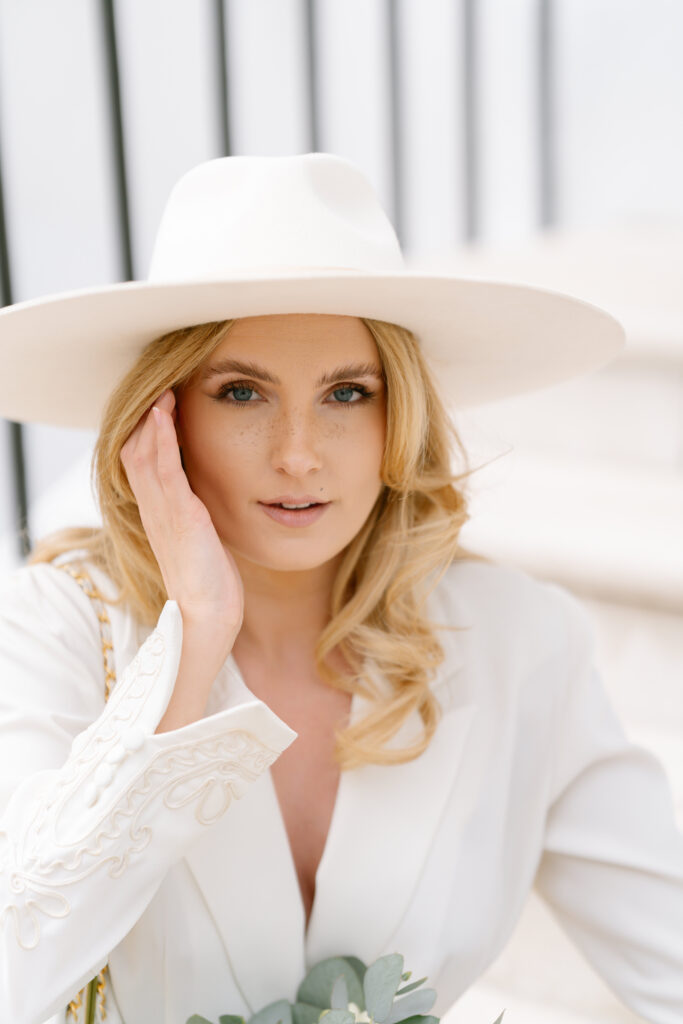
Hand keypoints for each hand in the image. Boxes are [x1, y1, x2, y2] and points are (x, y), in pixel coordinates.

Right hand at [120, 388, 243, 642]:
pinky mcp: (181, 516)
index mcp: (158, 515)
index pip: (140, 465)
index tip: (159, 409)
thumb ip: (195, 518)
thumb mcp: (200, 541)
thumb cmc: (207, 584)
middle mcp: (154, 510)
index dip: (146, 436)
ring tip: (163, 392)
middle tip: (159, 390)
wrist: (205, 617)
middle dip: (146, 420)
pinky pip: (165, 469)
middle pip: (136, 453)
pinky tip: (166, 416)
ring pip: (145, 454)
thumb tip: (204, 502)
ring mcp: (164, 512)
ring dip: (153, 420)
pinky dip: (164, 439)